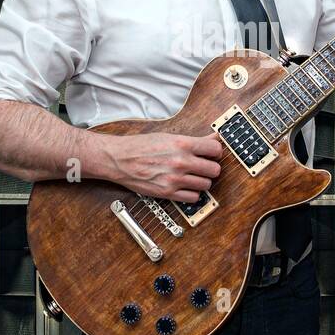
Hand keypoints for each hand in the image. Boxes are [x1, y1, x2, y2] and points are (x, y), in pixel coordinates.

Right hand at [101, 132, 221, 201]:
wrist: (119, 159)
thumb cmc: (141, 146)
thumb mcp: (168, 136)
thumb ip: (194, 140)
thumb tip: (214, 138)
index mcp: (182, 144)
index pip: (215, 149)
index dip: (215, 152)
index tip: (212, 154)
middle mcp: (181, 162)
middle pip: (214, 170)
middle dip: (210, 168)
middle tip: (203, 166)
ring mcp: (175, 179)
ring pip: (206, 185)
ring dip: (202, 181)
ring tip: (193, 176)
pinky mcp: (168, 193)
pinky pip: (193, 198)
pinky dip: (192, 193)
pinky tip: (185, 186)